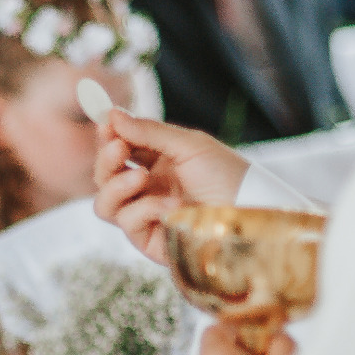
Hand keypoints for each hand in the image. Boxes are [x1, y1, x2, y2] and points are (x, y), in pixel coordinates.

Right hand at [91, 110, 249, 264]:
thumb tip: (111, 114)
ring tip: (139, 178)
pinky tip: (171, 206)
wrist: (249, 210)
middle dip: (106, 160)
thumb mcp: (188, 145)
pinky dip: (145, 209)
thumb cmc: (228, 175)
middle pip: (105, 177)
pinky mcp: (150, 240)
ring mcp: (147, 216)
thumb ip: (148, 131)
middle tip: (119, 147)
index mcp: (158, 164)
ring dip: (115, 186)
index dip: (108, 137)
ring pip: (104, 204)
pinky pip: (127, 222)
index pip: (120, 150)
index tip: (105, 123)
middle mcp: (149, 190)